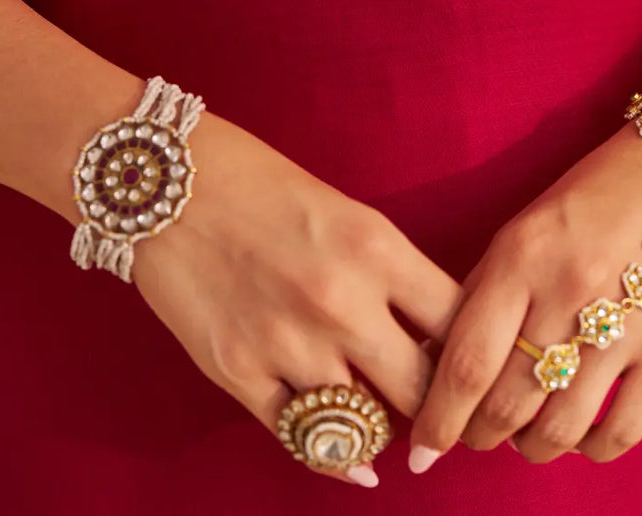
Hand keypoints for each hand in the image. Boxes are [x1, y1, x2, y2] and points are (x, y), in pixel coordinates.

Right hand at [131, 112, 462, 488]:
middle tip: (442, 416)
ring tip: (389, 424)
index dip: (473, 353)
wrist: (168, 180)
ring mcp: (288, 343)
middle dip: (437, 409)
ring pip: (366, 427)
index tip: (474, 367)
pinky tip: (355, 461)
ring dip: (382, 431)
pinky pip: (305, 442)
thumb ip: (390, 271)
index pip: (458, 323)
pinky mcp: (239, 373)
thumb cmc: (262, 183)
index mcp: (376, 248)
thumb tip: (433, 334)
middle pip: (422, 390)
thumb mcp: (347, 212)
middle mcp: (340, 302)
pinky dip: (337, 458)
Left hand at [408, 120, 641, 471]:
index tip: (421, 450)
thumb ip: (483, 290)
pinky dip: (591, 449)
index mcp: (521, 257)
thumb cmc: (596, 193)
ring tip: (522, 437)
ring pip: (559, 429)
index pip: (465, 363)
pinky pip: (622, 431)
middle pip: (506, 405)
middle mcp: (567, 293)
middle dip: (478, 437)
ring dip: (530, 448)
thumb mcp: (525, 227)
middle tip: (472, 436)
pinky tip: (578, 436)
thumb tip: (438, 357)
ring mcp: (622, 324)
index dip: (437, 420)